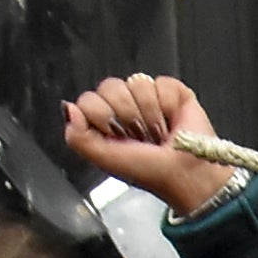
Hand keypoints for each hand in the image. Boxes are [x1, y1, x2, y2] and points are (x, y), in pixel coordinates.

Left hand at [60, 72, 230, 217]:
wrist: (188, 175)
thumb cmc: (151, 172)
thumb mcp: (106, 160)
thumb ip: (78, 138)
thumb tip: (69, 109)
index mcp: (105, 123)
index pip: (89, 99)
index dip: (101, 115)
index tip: (116, 136)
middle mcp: (124, 108)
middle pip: (111, 87)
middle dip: (127, 114)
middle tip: (140, 136)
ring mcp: (148, 98)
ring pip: (136, 83)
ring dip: (150, 113)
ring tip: (159, 132)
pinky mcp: (173, 92)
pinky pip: (161, 83)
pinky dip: (169, 105)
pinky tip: (173, 121)